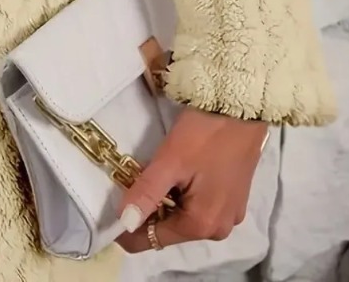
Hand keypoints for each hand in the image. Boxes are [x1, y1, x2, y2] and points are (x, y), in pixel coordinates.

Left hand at [115, 107, 267, 252]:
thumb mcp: (170, 161)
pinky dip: (180, 193)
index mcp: (202, 225)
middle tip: (130, 178)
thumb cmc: (205, 133)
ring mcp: (228, 215)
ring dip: (163, 199)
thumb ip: (147, 193)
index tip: (107, 209)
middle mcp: (218, 229)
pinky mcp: (232, 199)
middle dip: (146, 209)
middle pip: (168, 229)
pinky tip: (175, 171)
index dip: (126, 227)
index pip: (152, 239)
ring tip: (154, 170)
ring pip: (182, 216)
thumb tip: (125, 223)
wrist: (241, 108)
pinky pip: (197, 205)